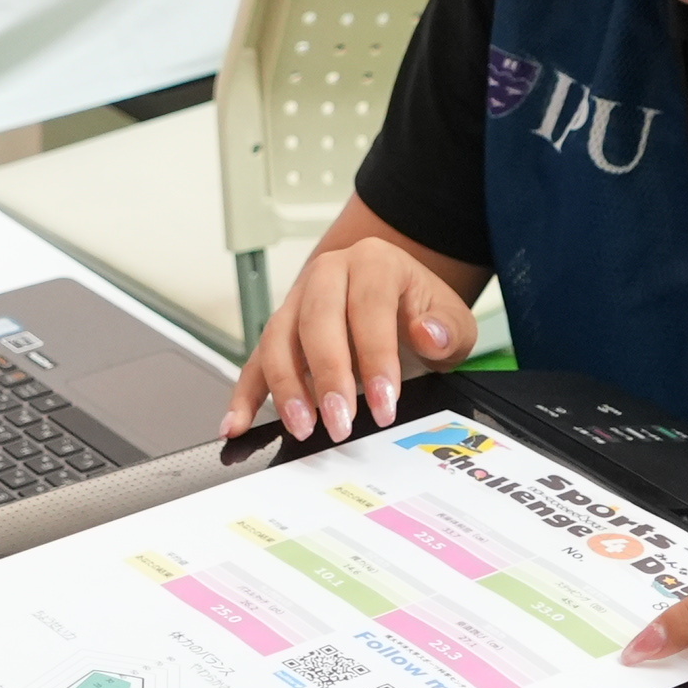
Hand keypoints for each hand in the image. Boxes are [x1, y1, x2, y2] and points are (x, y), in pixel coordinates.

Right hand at [224, 232, 479, 443]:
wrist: (397, 294)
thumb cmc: (421, 308)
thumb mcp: (451, 315)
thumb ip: (447, 328)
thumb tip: (428, 335)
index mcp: (373, 261)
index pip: (368, 307)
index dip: (375, 358)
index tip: (384, 404)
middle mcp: (328, 274)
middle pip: (316, 321)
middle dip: (327, 377)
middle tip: (340, 423)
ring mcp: (297, 301)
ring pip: (278, 339)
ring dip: (286, 387)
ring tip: (301, 426)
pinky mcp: (279, 331)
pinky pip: (255, 361)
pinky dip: (244, 394)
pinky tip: (236, 424)